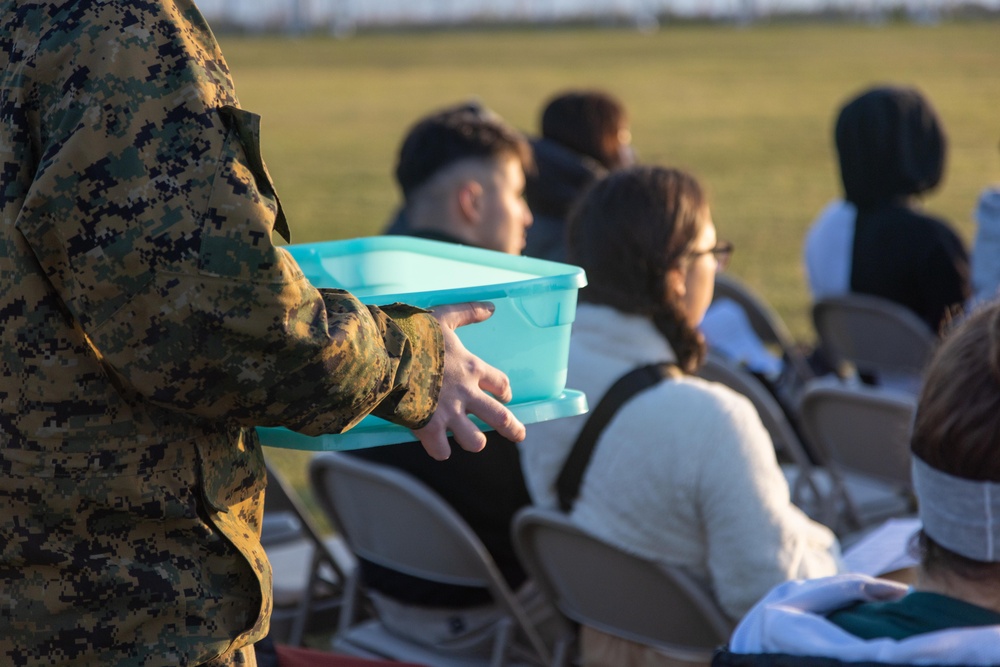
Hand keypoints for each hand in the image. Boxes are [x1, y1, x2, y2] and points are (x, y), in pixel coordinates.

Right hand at [412, 302, 525, 459]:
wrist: (384, 353)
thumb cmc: (412, 333)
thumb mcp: (443, 317)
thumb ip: (467, 312)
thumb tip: (492, 307)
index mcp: (471, 368)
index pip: (500, 383)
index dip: (505, 391)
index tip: (505, 396)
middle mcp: (465, 394)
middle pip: (500, 417)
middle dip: (513, 429)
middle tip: (519, 435)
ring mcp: (447, 413)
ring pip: (475, 441)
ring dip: (473, 441)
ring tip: (469, 439)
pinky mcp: (428, 427)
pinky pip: (441, 450)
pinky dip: (440, 450)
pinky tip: (437, 446)